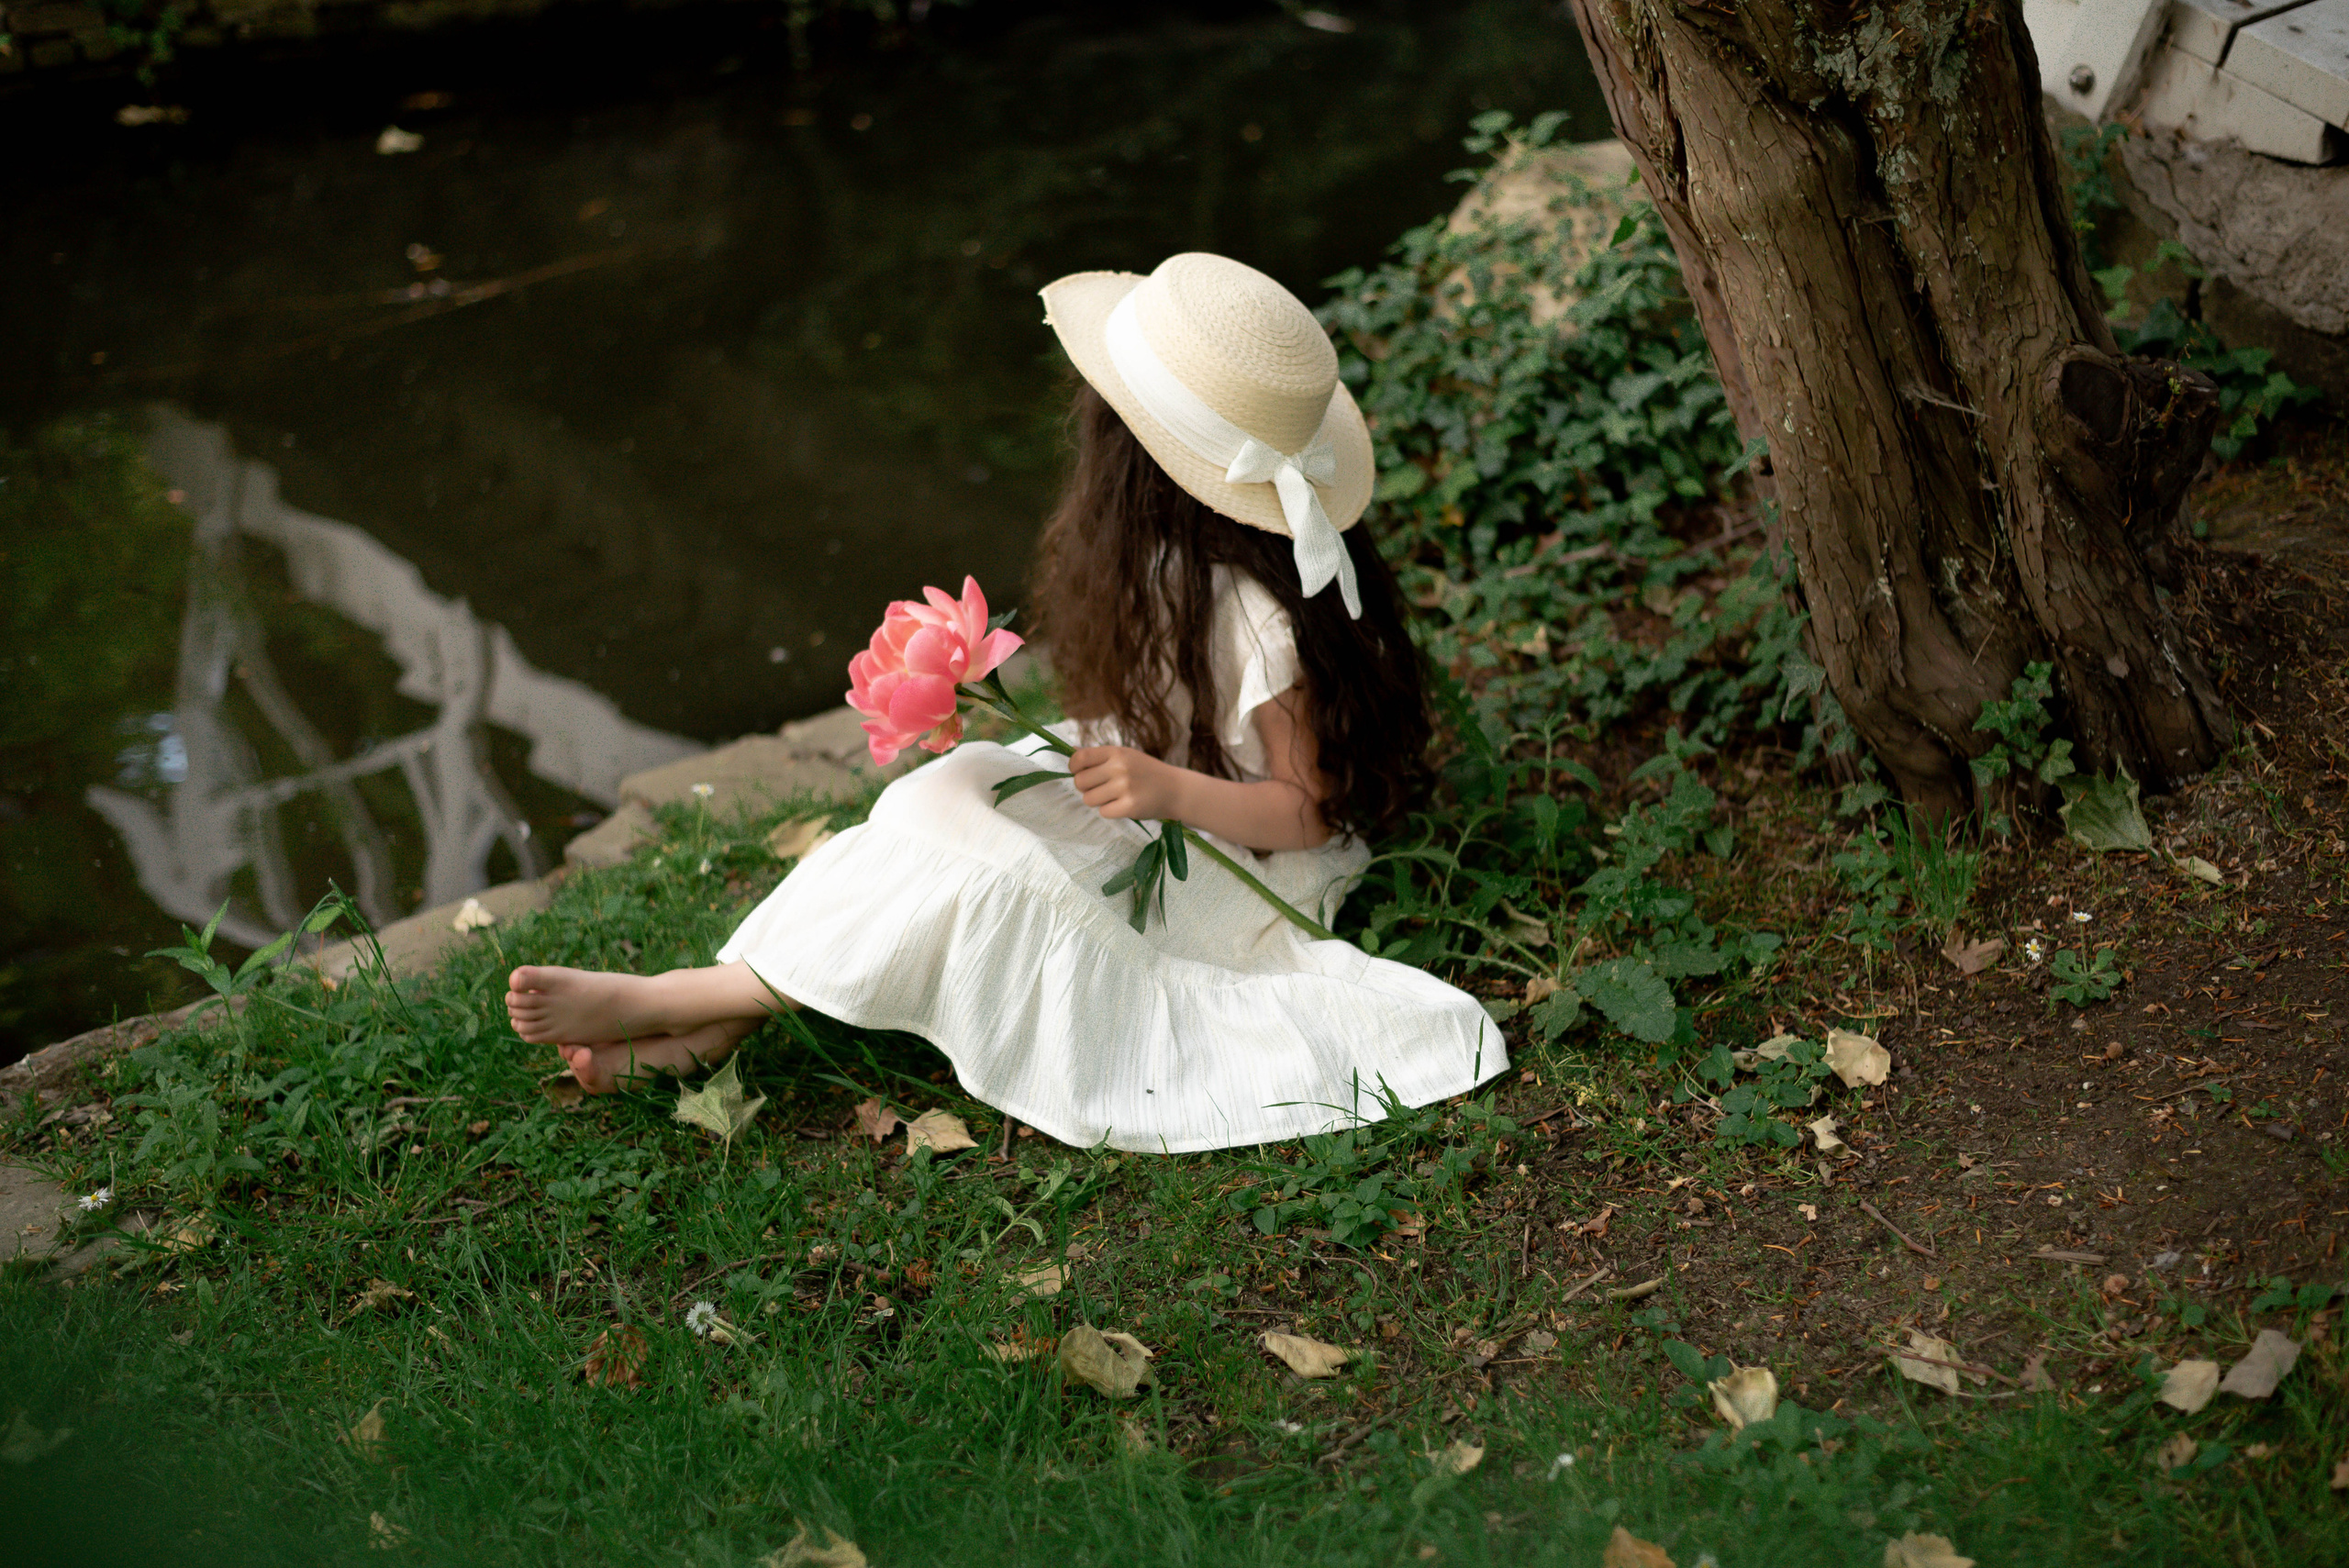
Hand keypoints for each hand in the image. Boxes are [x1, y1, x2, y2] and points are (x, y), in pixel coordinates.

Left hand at [1069, 745, 1184, 822]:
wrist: (1175, 789)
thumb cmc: (1146, 772)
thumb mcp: (1126, 755)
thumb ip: (1099, 755)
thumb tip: (1071, 751)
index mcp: (1116, 752)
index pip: (1080, 758)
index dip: (1074, 767)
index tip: (1079, 772)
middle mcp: (1119, 767)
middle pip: (1080, 781)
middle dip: (1086, 787)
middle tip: (1102, 787)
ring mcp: (1124, 787)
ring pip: (1089, 799)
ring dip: (1098, 801)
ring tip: (1114, 797)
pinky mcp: (1129, 806)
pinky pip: (1103, 812)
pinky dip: (1110, 811)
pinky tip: (1123, 805)